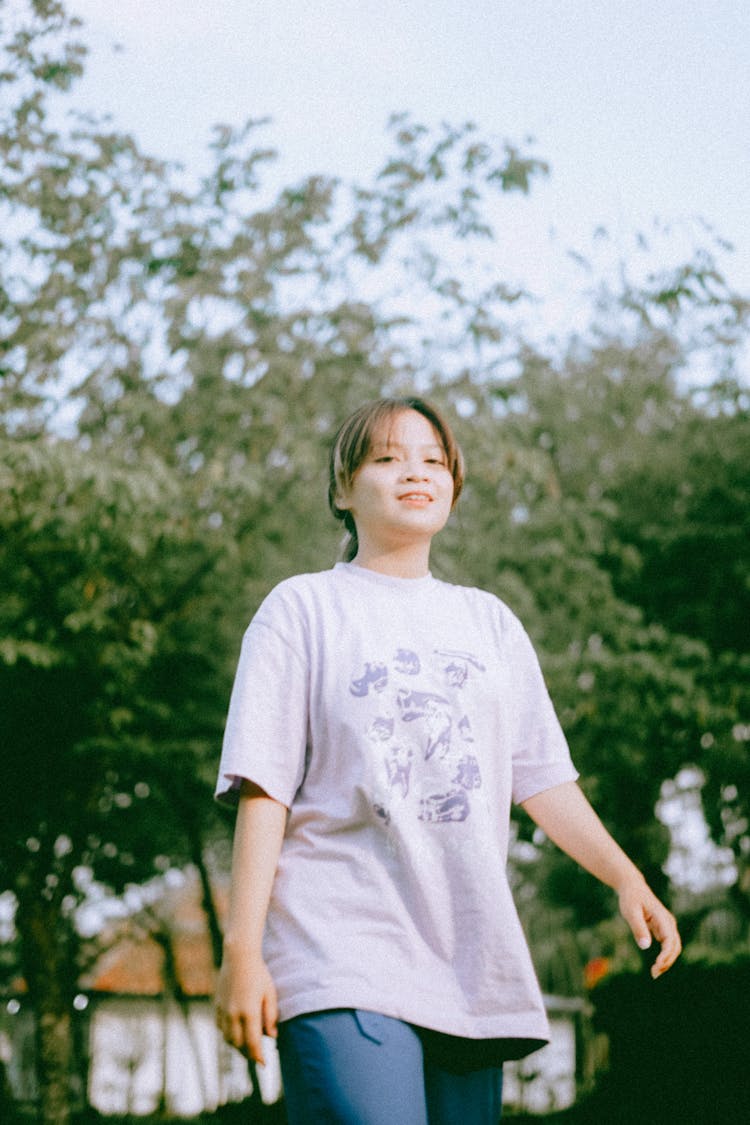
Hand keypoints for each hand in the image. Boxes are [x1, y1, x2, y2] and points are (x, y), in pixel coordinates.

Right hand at [215, 943, 278, 1064]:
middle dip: (248, 1054)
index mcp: (249, 1012)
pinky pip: (221, 1028)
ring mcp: (223, 1011)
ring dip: (237, 1046)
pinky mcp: (217, 1006)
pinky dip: (228, 1034)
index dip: (258, 1056)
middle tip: (256, 1056)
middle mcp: (233, 1014)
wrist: (238, 957)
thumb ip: (271, 1016)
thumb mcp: (270, 994)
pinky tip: (237, 1032)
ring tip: (247, 1046)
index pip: (252, 1044)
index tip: (264, 1064)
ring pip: (228, 1039)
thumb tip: (272, 1037)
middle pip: (238, 1045)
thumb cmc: (259, 974)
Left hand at [617, 878, 681, 978]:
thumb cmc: (630, 898)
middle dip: (667, 961)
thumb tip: (645, 947)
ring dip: (667, 960)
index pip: (670, 940)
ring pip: (673, 947)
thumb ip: (638, 928)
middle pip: (675, 946)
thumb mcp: (630, 911)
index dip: (666, 955)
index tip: (657, 965)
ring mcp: (667, 925)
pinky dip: (665, 956)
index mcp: (662, 917)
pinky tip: (657, 964)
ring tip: (655, 972)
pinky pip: (668, 945)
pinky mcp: (663, 928)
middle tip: (654, 974)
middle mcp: (668, 922)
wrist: (632, 886)